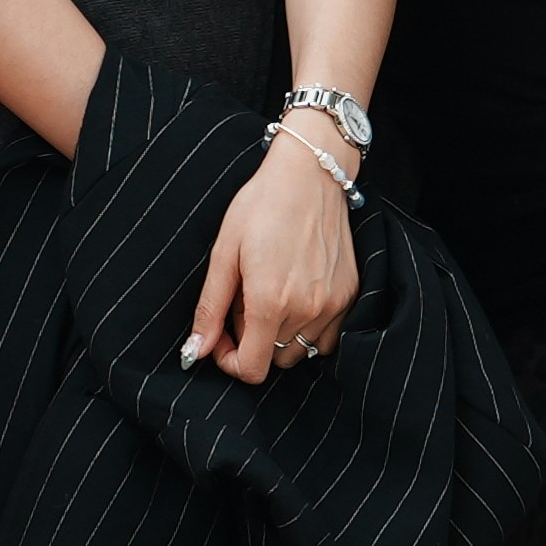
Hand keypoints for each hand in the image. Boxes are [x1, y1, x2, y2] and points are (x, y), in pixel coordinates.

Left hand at [187, 137, 359, 382]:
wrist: (310, 175)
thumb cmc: (262, 205)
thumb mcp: (224, 253)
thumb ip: (211, 308)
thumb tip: (196, 351)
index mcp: (269, 302)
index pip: (252, 370)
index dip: (230, 361)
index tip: (222, 336)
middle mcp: (306, 309)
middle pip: (272, 359)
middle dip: (252, 339)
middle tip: (245, 300)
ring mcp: (332, 304)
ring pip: (300, 351)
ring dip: (280, 335)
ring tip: (271, 295)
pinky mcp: (349, 295)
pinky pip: (327, 338)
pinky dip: (308, 329)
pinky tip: (296, 297)